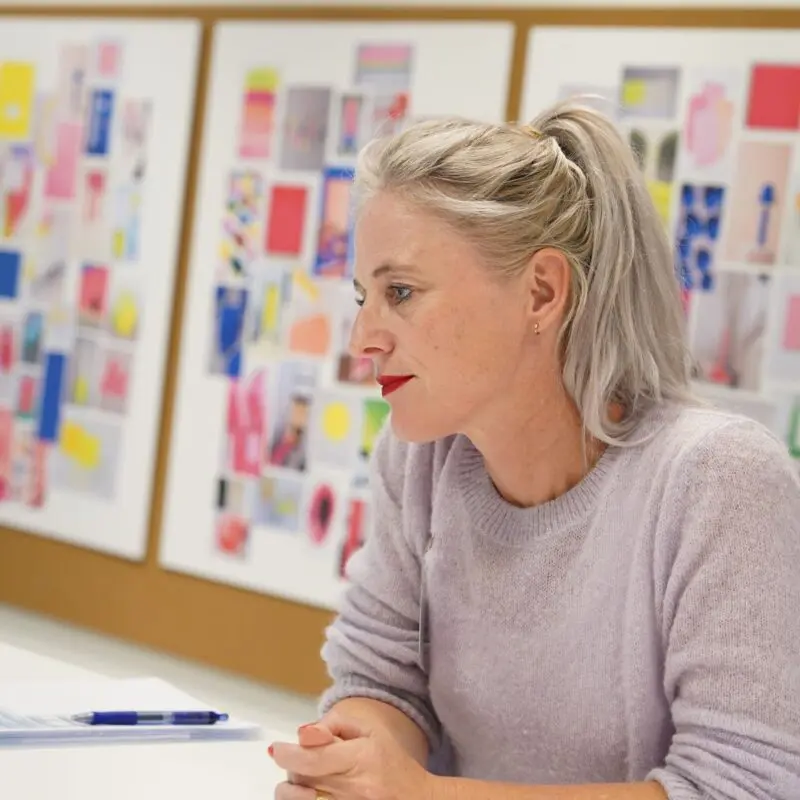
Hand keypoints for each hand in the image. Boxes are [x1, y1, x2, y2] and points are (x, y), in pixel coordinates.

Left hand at [270, 710, 432, 799]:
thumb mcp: (370, 731)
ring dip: (292, 789)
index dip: (289, 754)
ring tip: (298, 779)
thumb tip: (304, 733)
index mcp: (359, 760)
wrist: (415, 799)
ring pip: (302, 799)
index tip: (277, 749)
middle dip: (292, 766)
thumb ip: (337, 724)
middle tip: (296, 758)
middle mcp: (351, 788)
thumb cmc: (391, 763)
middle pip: (303, 779)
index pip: (313, 759)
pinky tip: (305, 792)